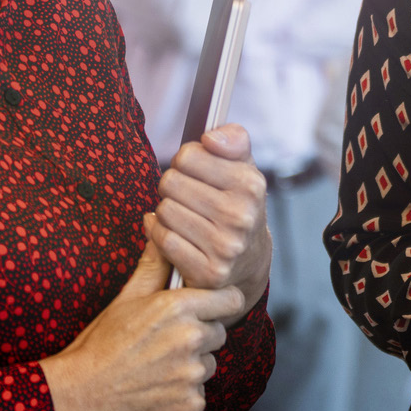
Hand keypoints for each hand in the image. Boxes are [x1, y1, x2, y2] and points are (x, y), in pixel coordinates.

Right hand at [41, 227, 247, 410]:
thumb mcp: (128, 296)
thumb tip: (157, 223)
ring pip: (208, 365)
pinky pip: (198, 396)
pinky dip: (182, 397)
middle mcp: (192, 339)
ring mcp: (191, 375)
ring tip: (157, 368)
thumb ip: (155, 262)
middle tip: (166, 342)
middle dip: (200, 336)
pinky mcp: (189, 407)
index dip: (219, 303)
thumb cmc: (102, 342)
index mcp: (181, 307)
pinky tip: (156, 392)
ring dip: (191, 367)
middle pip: (218, 333)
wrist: (78, 395)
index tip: (207, 309)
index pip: (231, 299)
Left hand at [148, 123, 270, 310]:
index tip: (192, 170)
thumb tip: (210, 139)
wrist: (249, 259)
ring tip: (182, 214)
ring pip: (164, 211)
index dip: (185, 160)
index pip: (189, 156)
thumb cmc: (238, 203)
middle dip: (172, 185)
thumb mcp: (244, 166)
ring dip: (166, 211)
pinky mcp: (208, 272)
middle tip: (184, 194)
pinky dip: (160, 234)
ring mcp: (226, 247)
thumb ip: (234, 139)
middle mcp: (241, 216)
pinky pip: (163, 240)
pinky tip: (174, 233)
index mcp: (251, 184)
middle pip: (171, 182)